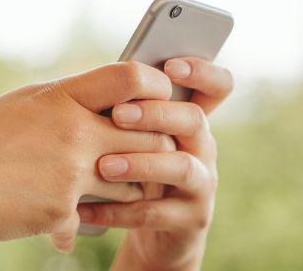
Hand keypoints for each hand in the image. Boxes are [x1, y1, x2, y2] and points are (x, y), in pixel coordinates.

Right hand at [0, 61, 181, 261]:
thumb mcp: (23, 107)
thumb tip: (111, 105)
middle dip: (153, 151)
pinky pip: (95, 218)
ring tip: (109, 191)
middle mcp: (73, 130)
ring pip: (133, 183)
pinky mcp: (61, 211)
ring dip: (128, 190)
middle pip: (148, 136)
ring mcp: (70, 173)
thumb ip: (69, 104)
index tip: (157, 102)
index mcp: (62, 96)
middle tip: (148, 158)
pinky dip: (82, 222)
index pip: (132, 77)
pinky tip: (60, 222)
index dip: (157, 88)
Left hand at [81, 57, 232, 270]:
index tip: (170, 66)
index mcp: (192, 120)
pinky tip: (85, 209)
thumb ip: (131, 110)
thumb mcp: (139, 138)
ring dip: (141, 164)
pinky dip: (117, 211)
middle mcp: (204, 148)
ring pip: (181, 168)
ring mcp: (201, 185)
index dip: (202, 72)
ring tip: (103, 166)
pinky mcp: (190, 220)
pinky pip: (155, 214)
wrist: (156, 234)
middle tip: (117, 115)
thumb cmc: (138, 171)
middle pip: (194, 120)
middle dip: (156, 114)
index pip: (218, 87)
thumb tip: (101, 79)